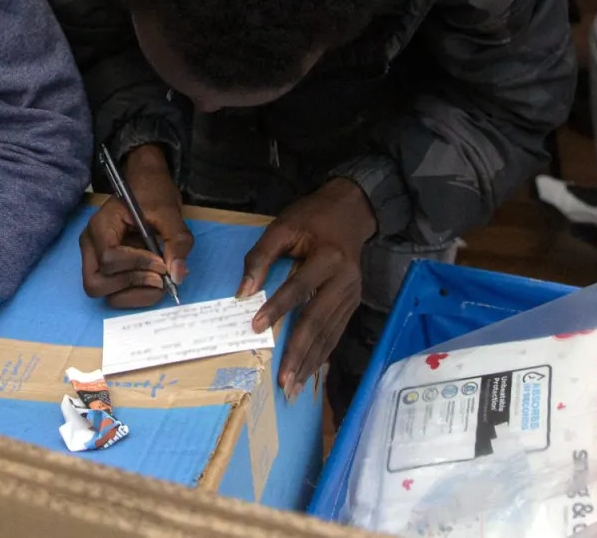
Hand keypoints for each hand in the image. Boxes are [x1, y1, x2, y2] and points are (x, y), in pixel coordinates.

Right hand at [80, 145, 192, 307]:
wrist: (145, 183)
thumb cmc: (153, 193)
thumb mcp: (170, 212)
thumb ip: (177, 241)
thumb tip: (177, 275)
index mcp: (101, 225)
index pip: (109, 259)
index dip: (137, 266)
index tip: (162, 262)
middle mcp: (90, 245)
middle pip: (96, 284)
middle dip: (131, 285)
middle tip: (160, 277)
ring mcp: (93, 258)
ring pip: (102, 293)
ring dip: (133, 294)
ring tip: (158, 281)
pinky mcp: (104, 267)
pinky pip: (112, 292)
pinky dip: (134, 294)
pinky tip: (152, 280)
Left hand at [240, 178, 376, 400]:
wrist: (352, 211)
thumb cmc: (313, 217)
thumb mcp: (284, 226)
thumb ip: (262, 256)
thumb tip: (243, 292)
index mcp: (329, 258)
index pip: (299, 289)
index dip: (276, 308)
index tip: (254, 327)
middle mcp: (345, 281)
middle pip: (318, 321)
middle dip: (299, 352)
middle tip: (283, 379)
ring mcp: (352, 295)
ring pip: (329, 334)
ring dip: (311, 363)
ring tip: (293, 386)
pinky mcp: (353, 303)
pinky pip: (336, 333)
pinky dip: (322, 354)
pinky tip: (310, 372)